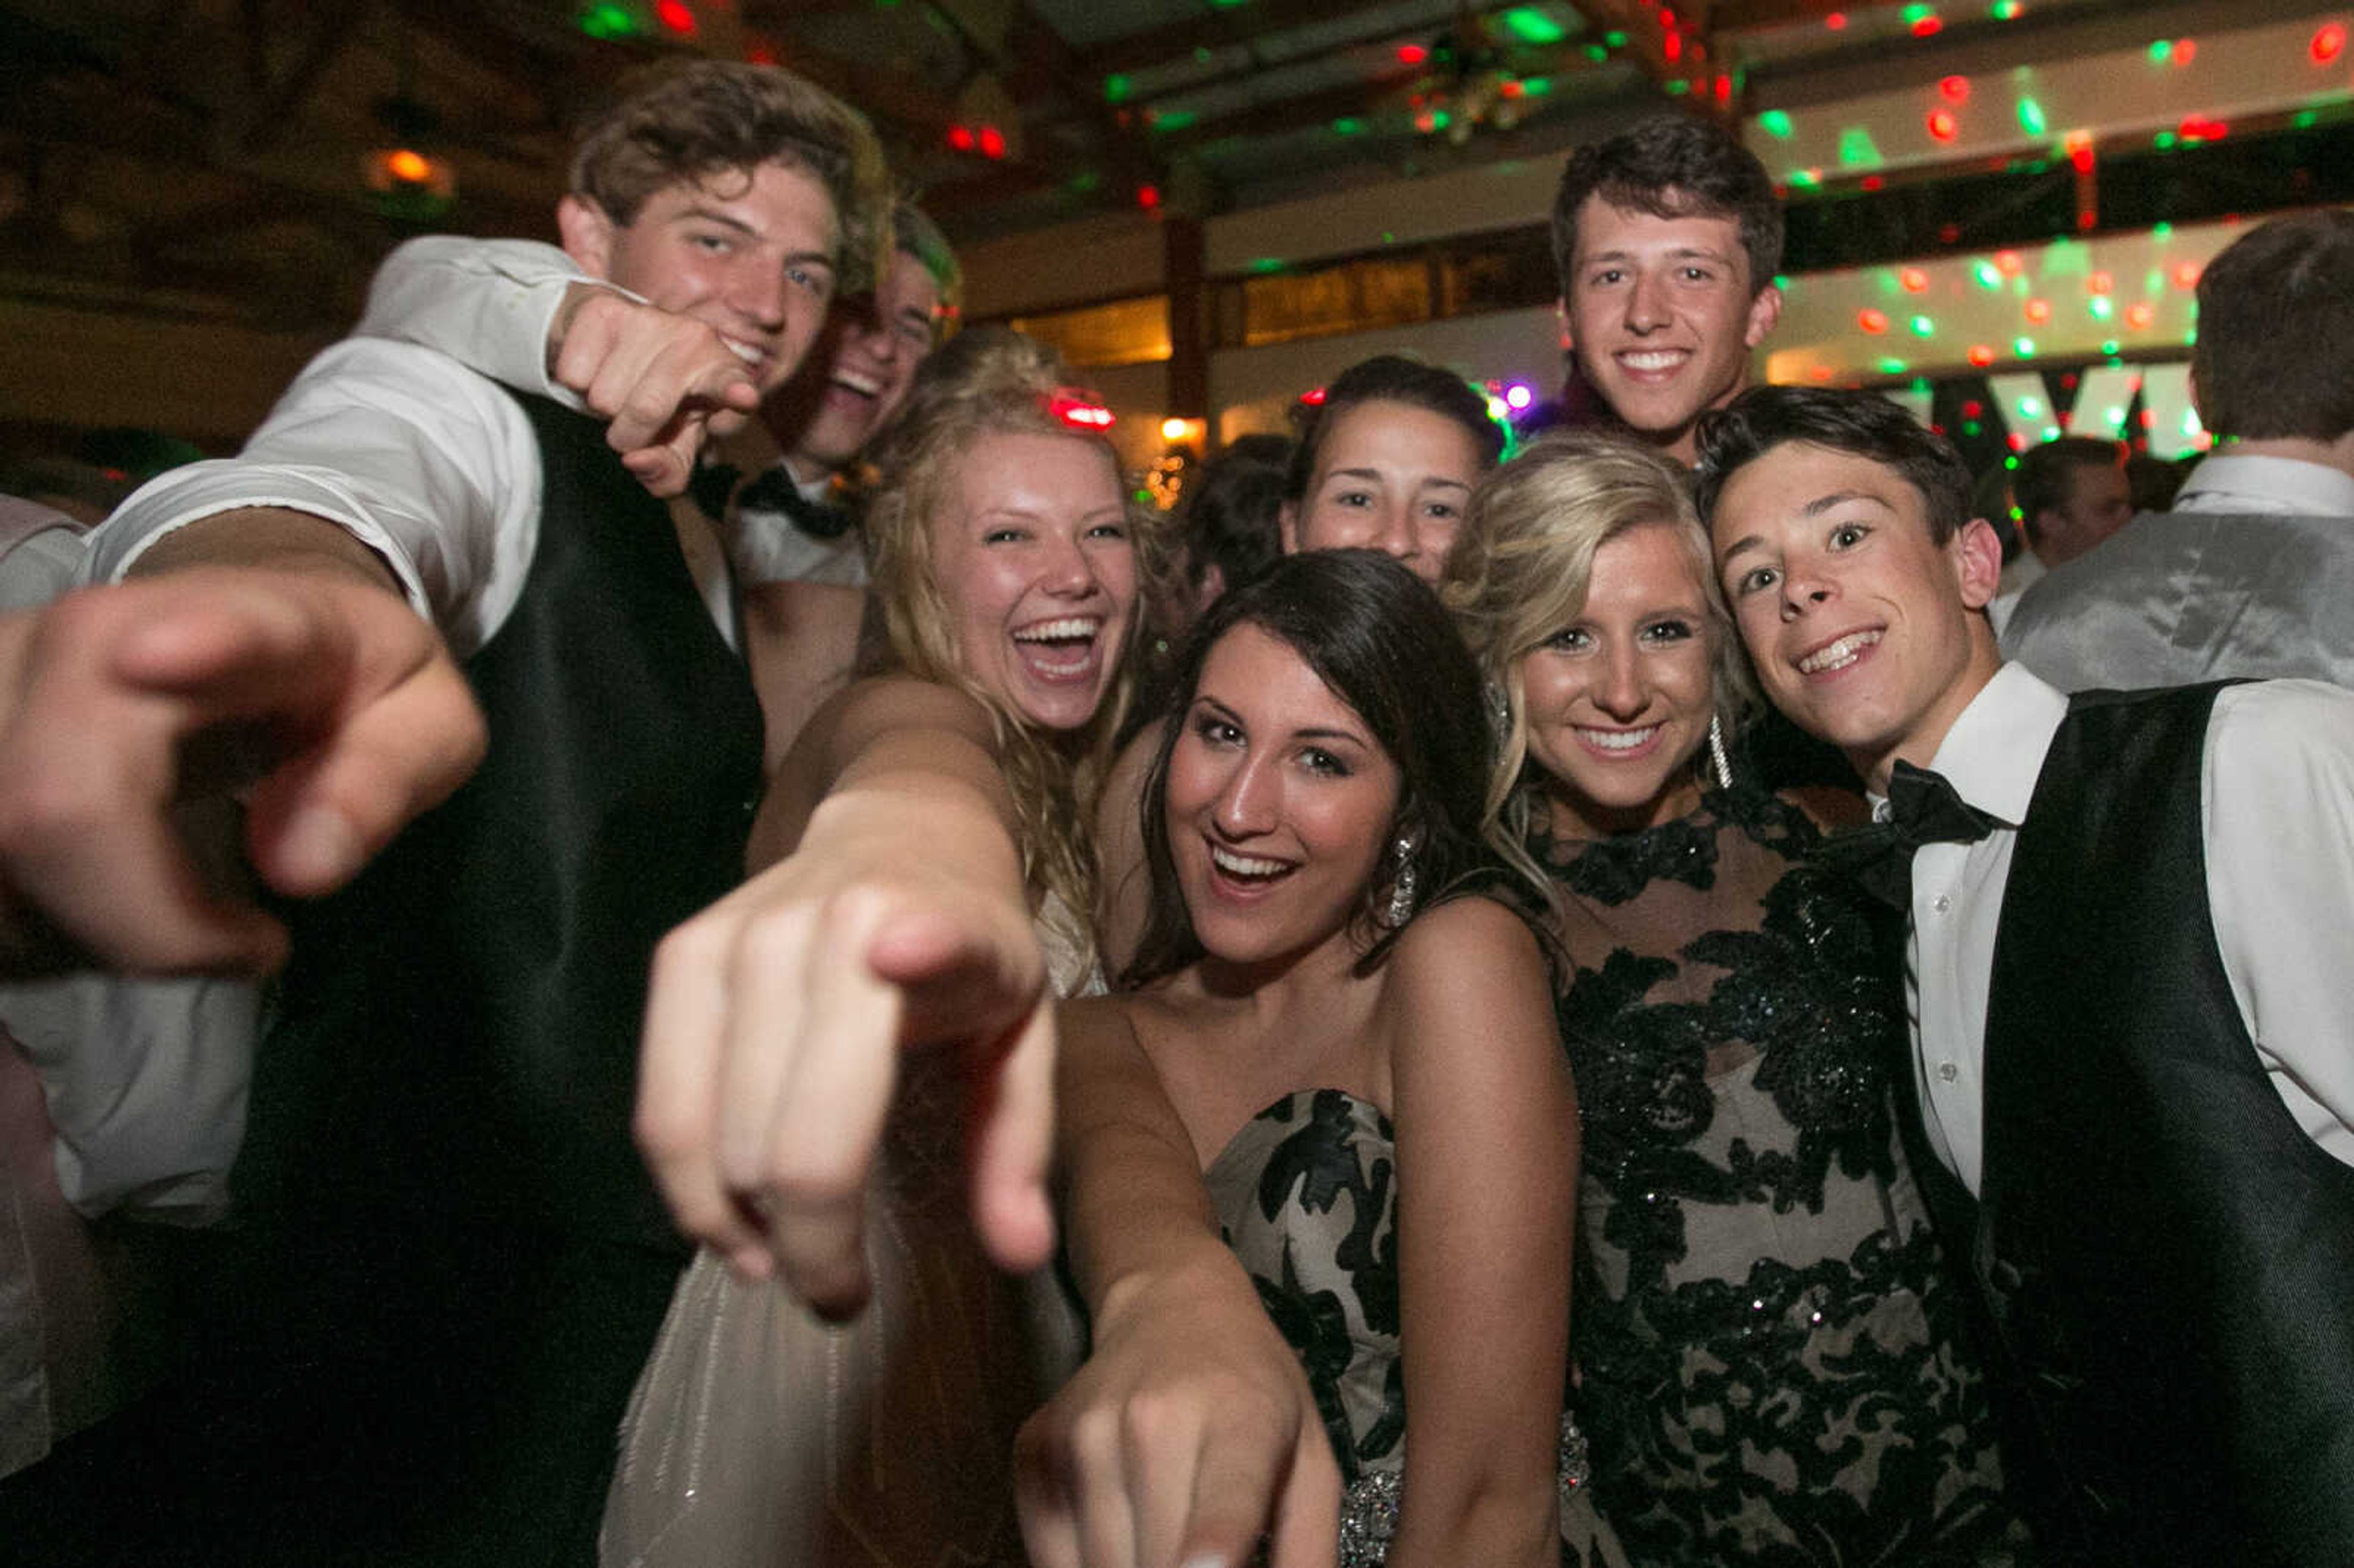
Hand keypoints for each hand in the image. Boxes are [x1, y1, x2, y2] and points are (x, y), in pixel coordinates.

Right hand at [0, 566, 484, 976]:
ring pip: (9, 860)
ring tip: (193, 919)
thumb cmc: (341, 680)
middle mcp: (91, 646)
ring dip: (100, 936)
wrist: (238, 626)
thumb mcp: (420, 715)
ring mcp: (4, 695)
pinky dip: (53, 936)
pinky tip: (121, 912)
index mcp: (239, 619)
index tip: (154, 659)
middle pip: (57, 800)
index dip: (192, 642)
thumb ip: (388, 779)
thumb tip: (301, 866)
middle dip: (147, 923)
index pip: (215, 627)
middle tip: (248, 946)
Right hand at [548, 285, 763, 497]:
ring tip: (620, 389)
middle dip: (629, 436)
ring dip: (604, 408)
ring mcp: (650, 318)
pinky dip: (577, 385)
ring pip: (604, 397)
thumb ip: (668, 471)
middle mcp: (695, 338)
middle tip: (633, 426)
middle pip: (646, 409)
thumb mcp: (674, 444)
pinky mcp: (604, 309)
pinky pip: (574, 375)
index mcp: (722, 374)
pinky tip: (598, 368)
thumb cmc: (659, 402)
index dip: (735, 392)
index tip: (743, 397)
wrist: (613, 339)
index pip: (731, 384)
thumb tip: (636, 461)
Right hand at [635, 831, 1058, 1315]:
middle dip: (812, 1248)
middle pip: (789, 1138)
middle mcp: (824, 923)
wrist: (902, 827)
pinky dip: (689, 1185)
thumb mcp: (1022, 1033)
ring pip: (707, 1135)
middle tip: (840, 1291)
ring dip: (740, 1228)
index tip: (892, 953)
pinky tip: (735, 1217)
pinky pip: (661, 1107)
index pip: (911, 950)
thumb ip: (1018, 1144)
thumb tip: (1019, 1253)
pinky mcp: (680, 953)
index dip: (907, 946)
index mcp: (935, 926)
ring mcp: (739, 936)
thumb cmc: (970, 951)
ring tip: (786, 1260)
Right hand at [1014, 1255, 1341, 1567]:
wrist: (1168, 1307)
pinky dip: (1089, 1566)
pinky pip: (1054, 1561)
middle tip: (1204, 1562)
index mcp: (1240, 1424)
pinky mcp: (1035, 1453)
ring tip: (1168, 1536)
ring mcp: (1083, 1438)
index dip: (1210, 1551)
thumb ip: (1309, 1548)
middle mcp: (1151, 1425)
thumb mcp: (1310, 1458)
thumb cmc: (1253, 1390)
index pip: (1222, 1513)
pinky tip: (1124, 1533)